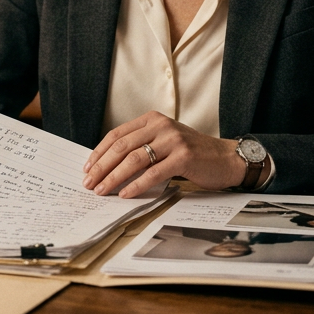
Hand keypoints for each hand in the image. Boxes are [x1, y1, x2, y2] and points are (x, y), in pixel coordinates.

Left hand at [81, 111, 247, 198]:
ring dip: (114, 177)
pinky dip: (136, 185)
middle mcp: (161, 125)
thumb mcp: (164, 142)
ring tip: (102, 190)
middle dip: (101, 166)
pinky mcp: (183, 156)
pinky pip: (153, 173)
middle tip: (89, 182)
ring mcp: (173, 140)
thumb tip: (108, 166)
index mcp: (152, 119)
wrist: (226, 158)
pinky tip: (125, 193)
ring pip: (134, 159)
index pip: (117, 134)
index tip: (87, 168)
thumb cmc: (192, 154)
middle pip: (122, 146)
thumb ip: (141, 146)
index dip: (99, 152)